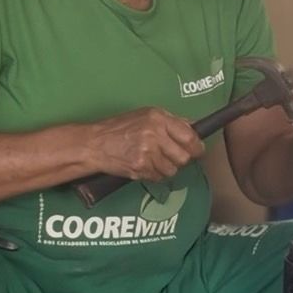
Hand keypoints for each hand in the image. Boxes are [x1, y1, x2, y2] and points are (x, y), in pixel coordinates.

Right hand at [86, 107, 205, 181]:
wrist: (95, 144)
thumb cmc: (119, 129)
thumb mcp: (145, 115)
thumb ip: (171, 121)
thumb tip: (194, 126)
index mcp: (158, 118)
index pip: (190, 136)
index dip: (197, 147)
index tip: (197, 150)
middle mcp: (154, 134)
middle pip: (184, 157)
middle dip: (180, 160)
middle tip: (171, 156)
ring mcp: (147, 152)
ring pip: (172, 170)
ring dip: (166, 168)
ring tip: (152, 159)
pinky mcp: (140, 167)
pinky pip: (158, 177)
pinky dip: (154, 174)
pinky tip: (144, 165)